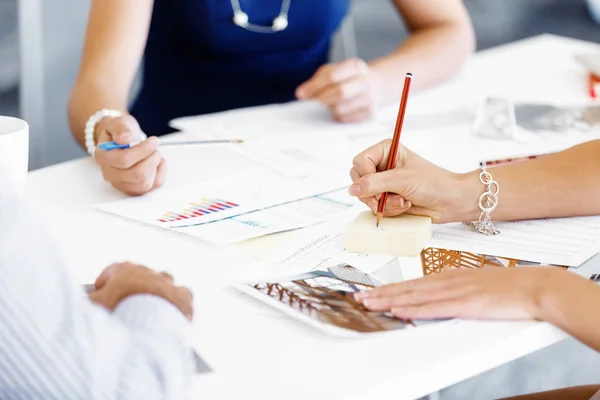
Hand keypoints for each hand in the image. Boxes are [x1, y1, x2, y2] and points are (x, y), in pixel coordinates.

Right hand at [89, 262, 192, 319]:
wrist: (150, 325)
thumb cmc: (121, 313)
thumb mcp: (92, 308)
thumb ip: (84, 304)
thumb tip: (73, 305)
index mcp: (125, 270)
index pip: (112, 270)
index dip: (105, 281)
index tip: (101, 289)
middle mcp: (148, 273)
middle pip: (138, 274)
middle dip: (131, 285)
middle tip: (123, 301)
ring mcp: (168, 284)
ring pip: (163, 281)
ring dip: (155, 290)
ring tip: (148, 305)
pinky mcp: (183, 297)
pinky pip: (182, 295)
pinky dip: (176, 301)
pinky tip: (172, 310)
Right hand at [93, 115, 166, 195]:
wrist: (121, 141)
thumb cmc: (120, 133)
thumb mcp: (118, 123)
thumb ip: (120, 128)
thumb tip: (125, 138)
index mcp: (102, 157)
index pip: (124, 160)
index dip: (143, 150)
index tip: (153, 141)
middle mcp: (110, 174)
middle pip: (137, 174)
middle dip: (151, 158)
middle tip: (154, 146)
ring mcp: (122, 185)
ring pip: (145, 182)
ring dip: (155, 165)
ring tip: (153, 153)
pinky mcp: (134, 190)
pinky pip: (153, 186)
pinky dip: (160, 173)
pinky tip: (157, 162)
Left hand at [296, 58, 379, 122]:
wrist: (377, 85)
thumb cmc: (350, 78)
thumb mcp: (335, 71)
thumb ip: (317, 80)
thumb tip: (302, 93)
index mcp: (355, 66)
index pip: (332, 75)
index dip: (314, 86)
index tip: (301, 94)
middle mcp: (364, 81)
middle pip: (340, 92)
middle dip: (323, 98)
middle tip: (317, 100)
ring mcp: (369, 98)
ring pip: (340, 108)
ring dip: (331, 107)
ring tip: (333, 102)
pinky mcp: (369, 113)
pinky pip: (345, 119)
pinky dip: (338, 115)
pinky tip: (342, 108)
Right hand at [349, 139, 464, 222]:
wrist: (450, 201)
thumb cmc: (433, 183)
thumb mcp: (401, 180)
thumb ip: (374, 184)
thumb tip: (352, 190)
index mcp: (385, 150)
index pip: (359, 162)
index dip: (367, 176)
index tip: (382, 184)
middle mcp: (382, 165)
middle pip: (358, 180)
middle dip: (375, 193)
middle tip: (390, 195)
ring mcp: (383, 182)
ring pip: (365, 196)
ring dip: (385, 203)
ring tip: (403, 200)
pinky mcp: (386, 198)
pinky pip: (375, 207)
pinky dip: (389, 210)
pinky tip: (404, 205)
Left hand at [355, 267, 564, 320]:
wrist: (535, 286)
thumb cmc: (509, 287)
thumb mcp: (476, 284)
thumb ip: (456, 290)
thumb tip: (438, 298)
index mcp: (449, 276)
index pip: (412, 283)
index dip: (389, 288)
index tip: (371, 292)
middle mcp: (447, 281)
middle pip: (407, 288)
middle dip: (380, 293)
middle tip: (358, 298)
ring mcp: (455, 292)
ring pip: (414, 297)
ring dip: (389, 301)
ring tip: (368, 304)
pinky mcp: (466, 304)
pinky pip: (434, 308)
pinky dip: (413, 310)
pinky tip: (399, 311)